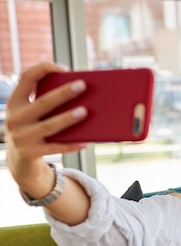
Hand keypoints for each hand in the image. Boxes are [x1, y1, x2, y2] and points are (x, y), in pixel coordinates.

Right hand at [5, 62, 87, 187]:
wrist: (21, 161)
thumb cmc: (34, 130)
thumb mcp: (32, 115)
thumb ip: (46, 102)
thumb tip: (78, 92)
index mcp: (15, 102)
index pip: (26, 78)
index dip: (44, 69)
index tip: (64, 68)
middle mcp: (15, 118)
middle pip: (43, 102)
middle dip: (63, 93)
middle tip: (82, 85)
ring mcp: (21, 137)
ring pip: (49, 125)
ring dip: (68, 118)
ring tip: (85, 111)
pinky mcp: (30, 153)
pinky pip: (56, 148)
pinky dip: (72, 144)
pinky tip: (86, 141)